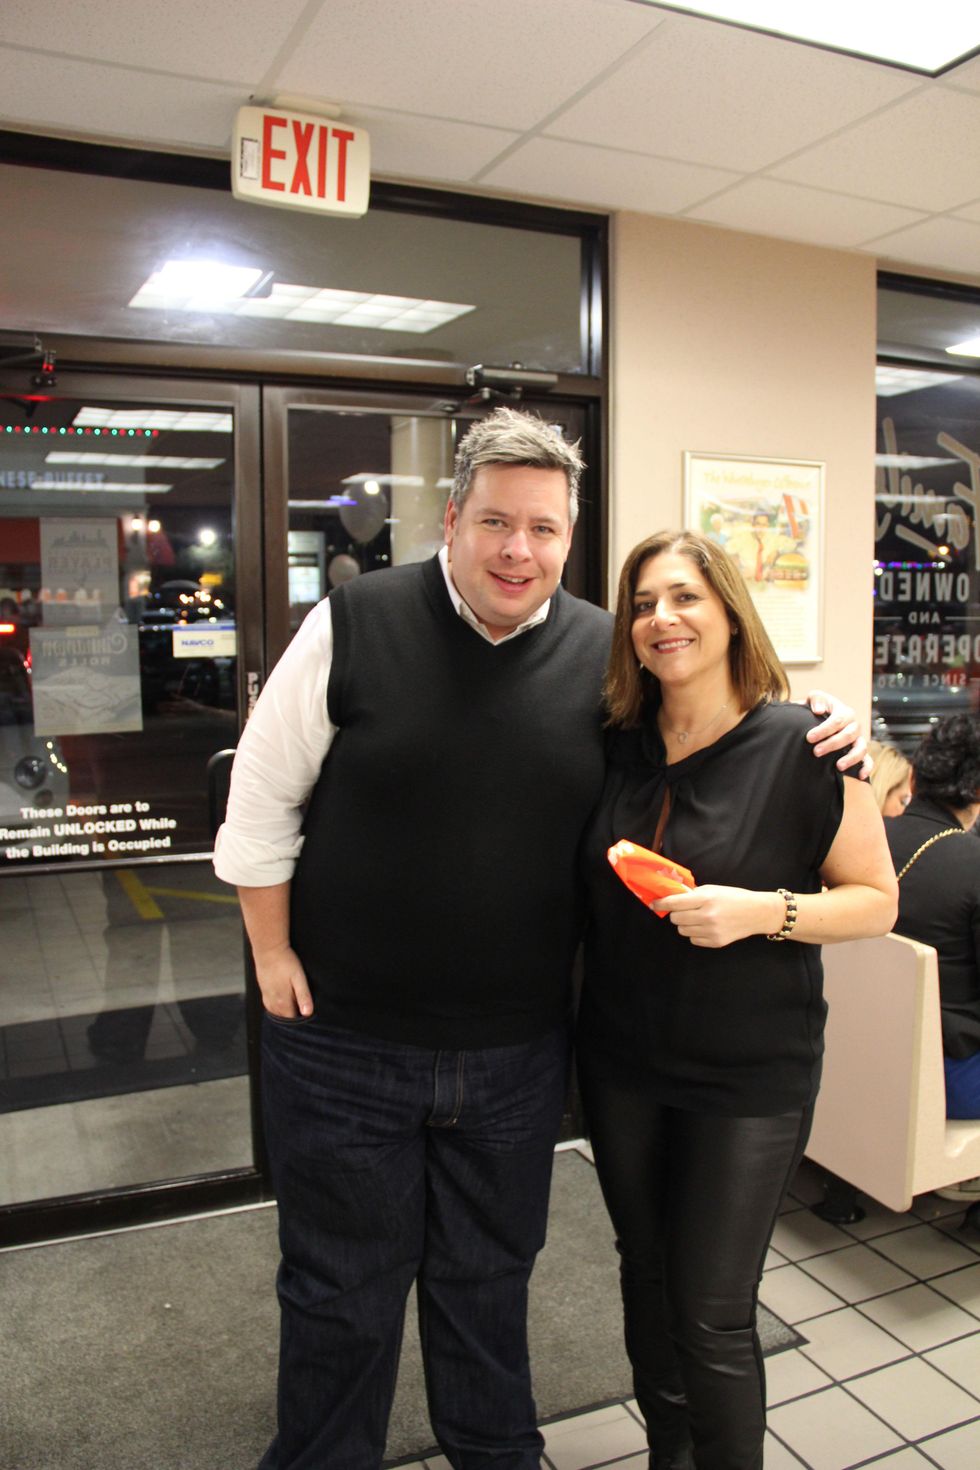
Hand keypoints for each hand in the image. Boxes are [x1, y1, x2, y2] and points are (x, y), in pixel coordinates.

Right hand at [253, 943, 313, 1017]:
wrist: (268, 949)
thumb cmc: (285, 962)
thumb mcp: (299, 978)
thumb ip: (303, 996)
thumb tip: (308, 1013)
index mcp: (282, 1002)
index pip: (292, 1021)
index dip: (301, 1021)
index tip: (309, 1017)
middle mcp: (272, 1002)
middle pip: (284, 1019)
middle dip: (293, 1018)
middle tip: (304, 1012)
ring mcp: (266, 996)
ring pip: (276, 1013)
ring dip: (285, 1014)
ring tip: (295, 1008)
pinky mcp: (264, 990)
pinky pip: (270, 1006)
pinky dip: (277, 1008)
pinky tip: (283, 1003)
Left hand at [654, 885, 782, 947]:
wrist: (757, 913)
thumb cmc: (734, 897)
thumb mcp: (713, 889)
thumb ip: (694, 893)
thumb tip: (673, 895)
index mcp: (706, 899)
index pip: (675, 903)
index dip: (661, 903)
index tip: (654, 904)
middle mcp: (707, 916)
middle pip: (676, 919)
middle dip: (676, 913)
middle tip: (684, 910)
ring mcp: (712, 931)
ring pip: (682, 930)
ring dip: (685, 924)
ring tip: (697, 918)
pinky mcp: (716, 942)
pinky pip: (693, 939)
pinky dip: (695, 933)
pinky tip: (705, 926)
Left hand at [803, 688, 868, 775]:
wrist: (821, 717)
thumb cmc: (818, 708)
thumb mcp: (815, 698)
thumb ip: (816, 700)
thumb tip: (819, 710)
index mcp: (845, 712)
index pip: (837, 721)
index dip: (823, 730)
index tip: (809, 738)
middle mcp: (854, 726)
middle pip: (848, 735)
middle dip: (832, 744)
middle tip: (816, 752)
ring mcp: (859, 739)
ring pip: (861, 748)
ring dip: (851, 758)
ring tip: (838, 766)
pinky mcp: (860, 751)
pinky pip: (868, 760)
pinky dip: (867, 768)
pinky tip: (860, 776)